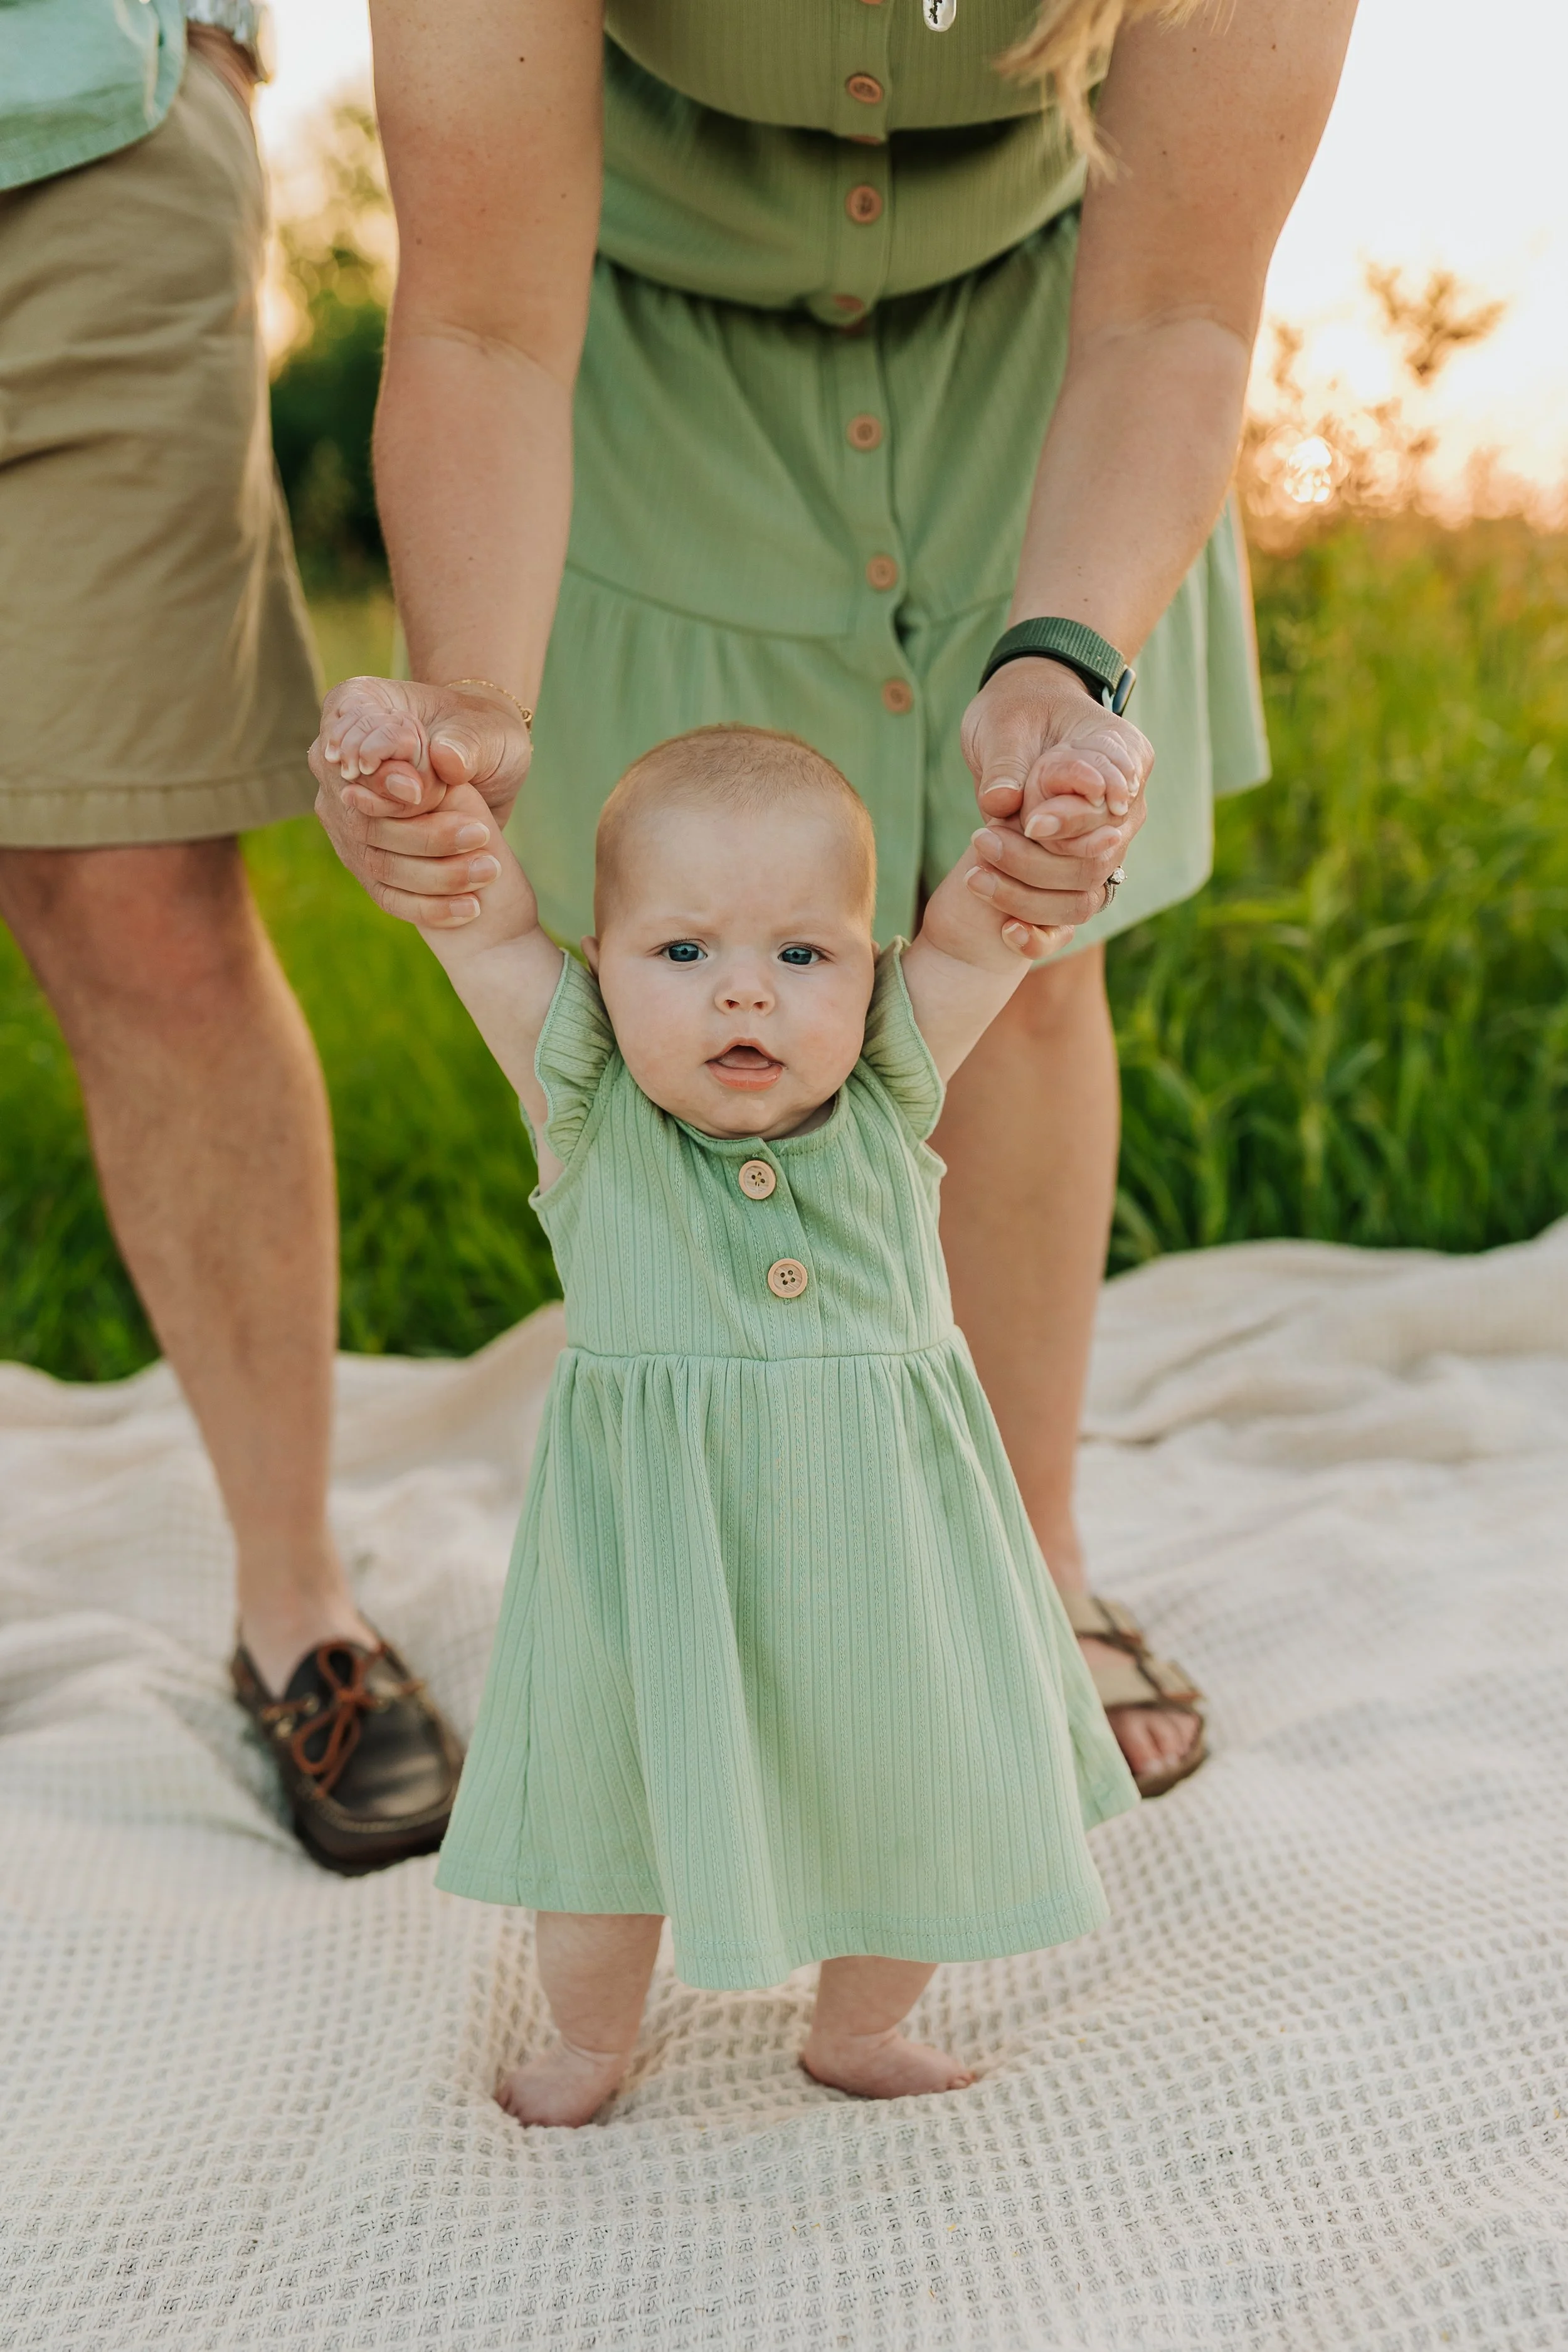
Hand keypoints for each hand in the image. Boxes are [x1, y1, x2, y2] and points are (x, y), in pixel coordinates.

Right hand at [311, 677, 531, 925]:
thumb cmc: (482, 733)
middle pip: (362, 815)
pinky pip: (386, 892)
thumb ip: (464, 741)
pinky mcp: (360, 857)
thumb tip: (444, 761)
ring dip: (435, 873)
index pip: (349, 747)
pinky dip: (428, 906)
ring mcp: (342, 815)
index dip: (379, 777)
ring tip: (489, 870)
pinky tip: (470, 909)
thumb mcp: (485, 728)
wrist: (486, 762)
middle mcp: (334, 763)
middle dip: (423, 833)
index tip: (420, 792)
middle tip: (480, 834)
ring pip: (375, 859)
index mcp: (354, 707)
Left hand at [959, 657, 1152, 929]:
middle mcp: (1127, 806)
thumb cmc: (1015, 713)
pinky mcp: (1079, 871)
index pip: (1115, 798)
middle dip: (1038, 859)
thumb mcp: (1005, 724)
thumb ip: (1008, 763)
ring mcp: (1107, 843)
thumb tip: (1002, 803)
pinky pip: (1073, 914)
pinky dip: (1042, 930)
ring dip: (1029, 893)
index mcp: (1124, 755)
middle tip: (982, 840)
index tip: (1030, 822)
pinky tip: (1006, 929)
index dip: (1074, 818)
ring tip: (974, 876)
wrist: (1016, 721)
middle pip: (1098, 854)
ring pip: (1086, 891)